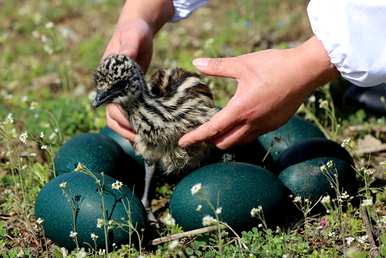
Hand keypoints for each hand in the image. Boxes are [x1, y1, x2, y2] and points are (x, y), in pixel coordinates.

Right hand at [103, 19, 153, 141]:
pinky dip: (136, 123)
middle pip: (114, 117)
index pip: (111, 106)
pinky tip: (148, 132)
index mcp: (107, 78)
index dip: (123, 120)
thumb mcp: (133, 36)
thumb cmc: (134, 32)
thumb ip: (129, 47)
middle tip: (144, 141)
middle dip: (127, 131)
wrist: (137, 30)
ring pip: (119, 119)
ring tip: (145, 142)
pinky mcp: (130, 93)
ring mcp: (119, 92)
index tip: (136, 130)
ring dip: (130, 131)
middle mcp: (110, 88)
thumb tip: (125, 57)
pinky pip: (130, 113)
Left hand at [179, 37, 337, 148]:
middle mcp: (252, 123)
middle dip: (210, 140)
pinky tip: (241, 122)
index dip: (195, 137)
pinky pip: (253, 136)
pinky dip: (241, 134)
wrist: (307, 70)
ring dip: (226, 138)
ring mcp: (265, 126)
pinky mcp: (275, 125)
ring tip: (219, 129)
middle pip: (224, 142)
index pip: (212, 129)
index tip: (182, 143)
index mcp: (241, 109)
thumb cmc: (274, 65)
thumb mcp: (242, 64)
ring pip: (239, 142)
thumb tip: (196, 63)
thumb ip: (217, 66)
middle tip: (201, 131)